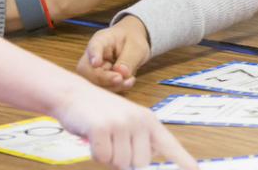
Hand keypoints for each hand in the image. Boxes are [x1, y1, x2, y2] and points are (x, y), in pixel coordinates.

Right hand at [51, 82, 196, 169]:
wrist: (75, 95)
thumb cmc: (101, 112)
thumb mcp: (128, 120)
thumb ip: (143, 138)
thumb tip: (153, 154)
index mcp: (148, 120)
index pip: (169, 144)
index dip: (182, 159)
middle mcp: (138, 121)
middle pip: (140, 164)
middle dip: (124, 159)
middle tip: (113, 141)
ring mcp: (121, 124)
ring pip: (120, 164)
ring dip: (108, 156)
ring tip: (103, 137)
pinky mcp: (102, 128)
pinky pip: (102, 158)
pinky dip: (95, 153)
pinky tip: (93, 136)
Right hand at [77, 15, 151, 91]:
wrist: (134, 43)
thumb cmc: (133, 40)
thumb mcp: (137, 46)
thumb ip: (129, 58)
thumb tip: (121, 73)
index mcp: (101, 39)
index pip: (93, 46)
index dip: (93, 56)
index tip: (96, 64)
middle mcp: (92, 54)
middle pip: (86, 70)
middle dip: (103, 78)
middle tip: (120, 79)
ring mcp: (94, 68)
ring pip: (93, 82)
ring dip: (112, 86)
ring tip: (129, 81)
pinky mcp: (99, 79)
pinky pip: (102, 87)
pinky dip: (115, 88)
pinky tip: (127, 82)